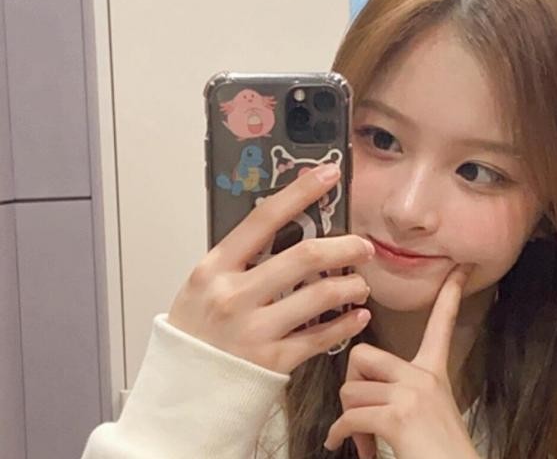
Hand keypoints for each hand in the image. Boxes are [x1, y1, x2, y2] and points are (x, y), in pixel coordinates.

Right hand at [168, 163, 373, 374]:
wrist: (178, 397)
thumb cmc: (194, 337)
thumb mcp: (202, 288)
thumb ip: (238, 262)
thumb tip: (283, 231)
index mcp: (215, 269)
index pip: (263, 218)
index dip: (300, 192)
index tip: (328, 174)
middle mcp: (235, 296)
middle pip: (304, 256)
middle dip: (344, 246)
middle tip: (363, 247)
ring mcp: (255, 329)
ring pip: (321, 294)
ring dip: (351, 286)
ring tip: (359, 286)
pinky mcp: (274, 360)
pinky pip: (322, 336)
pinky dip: (346, 324)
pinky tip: (357, 317)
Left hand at [324, 264, 479, 458]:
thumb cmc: (439, 453)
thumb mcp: (426, 412)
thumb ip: (399, 392)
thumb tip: (360, 395)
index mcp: (434, 372)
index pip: (443, 322)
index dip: (450, 292)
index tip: (461, 267)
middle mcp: (424, 376)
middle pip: (362, 356)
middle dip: (350, 386)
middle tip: (359, 410)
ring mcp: (412, 394)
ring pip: (350, 392)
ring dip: (348, 421)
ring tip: (364, 440)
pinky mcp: (398, 415)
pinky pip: (350, 416)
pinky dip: (342, 435)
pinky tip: (351, 447)